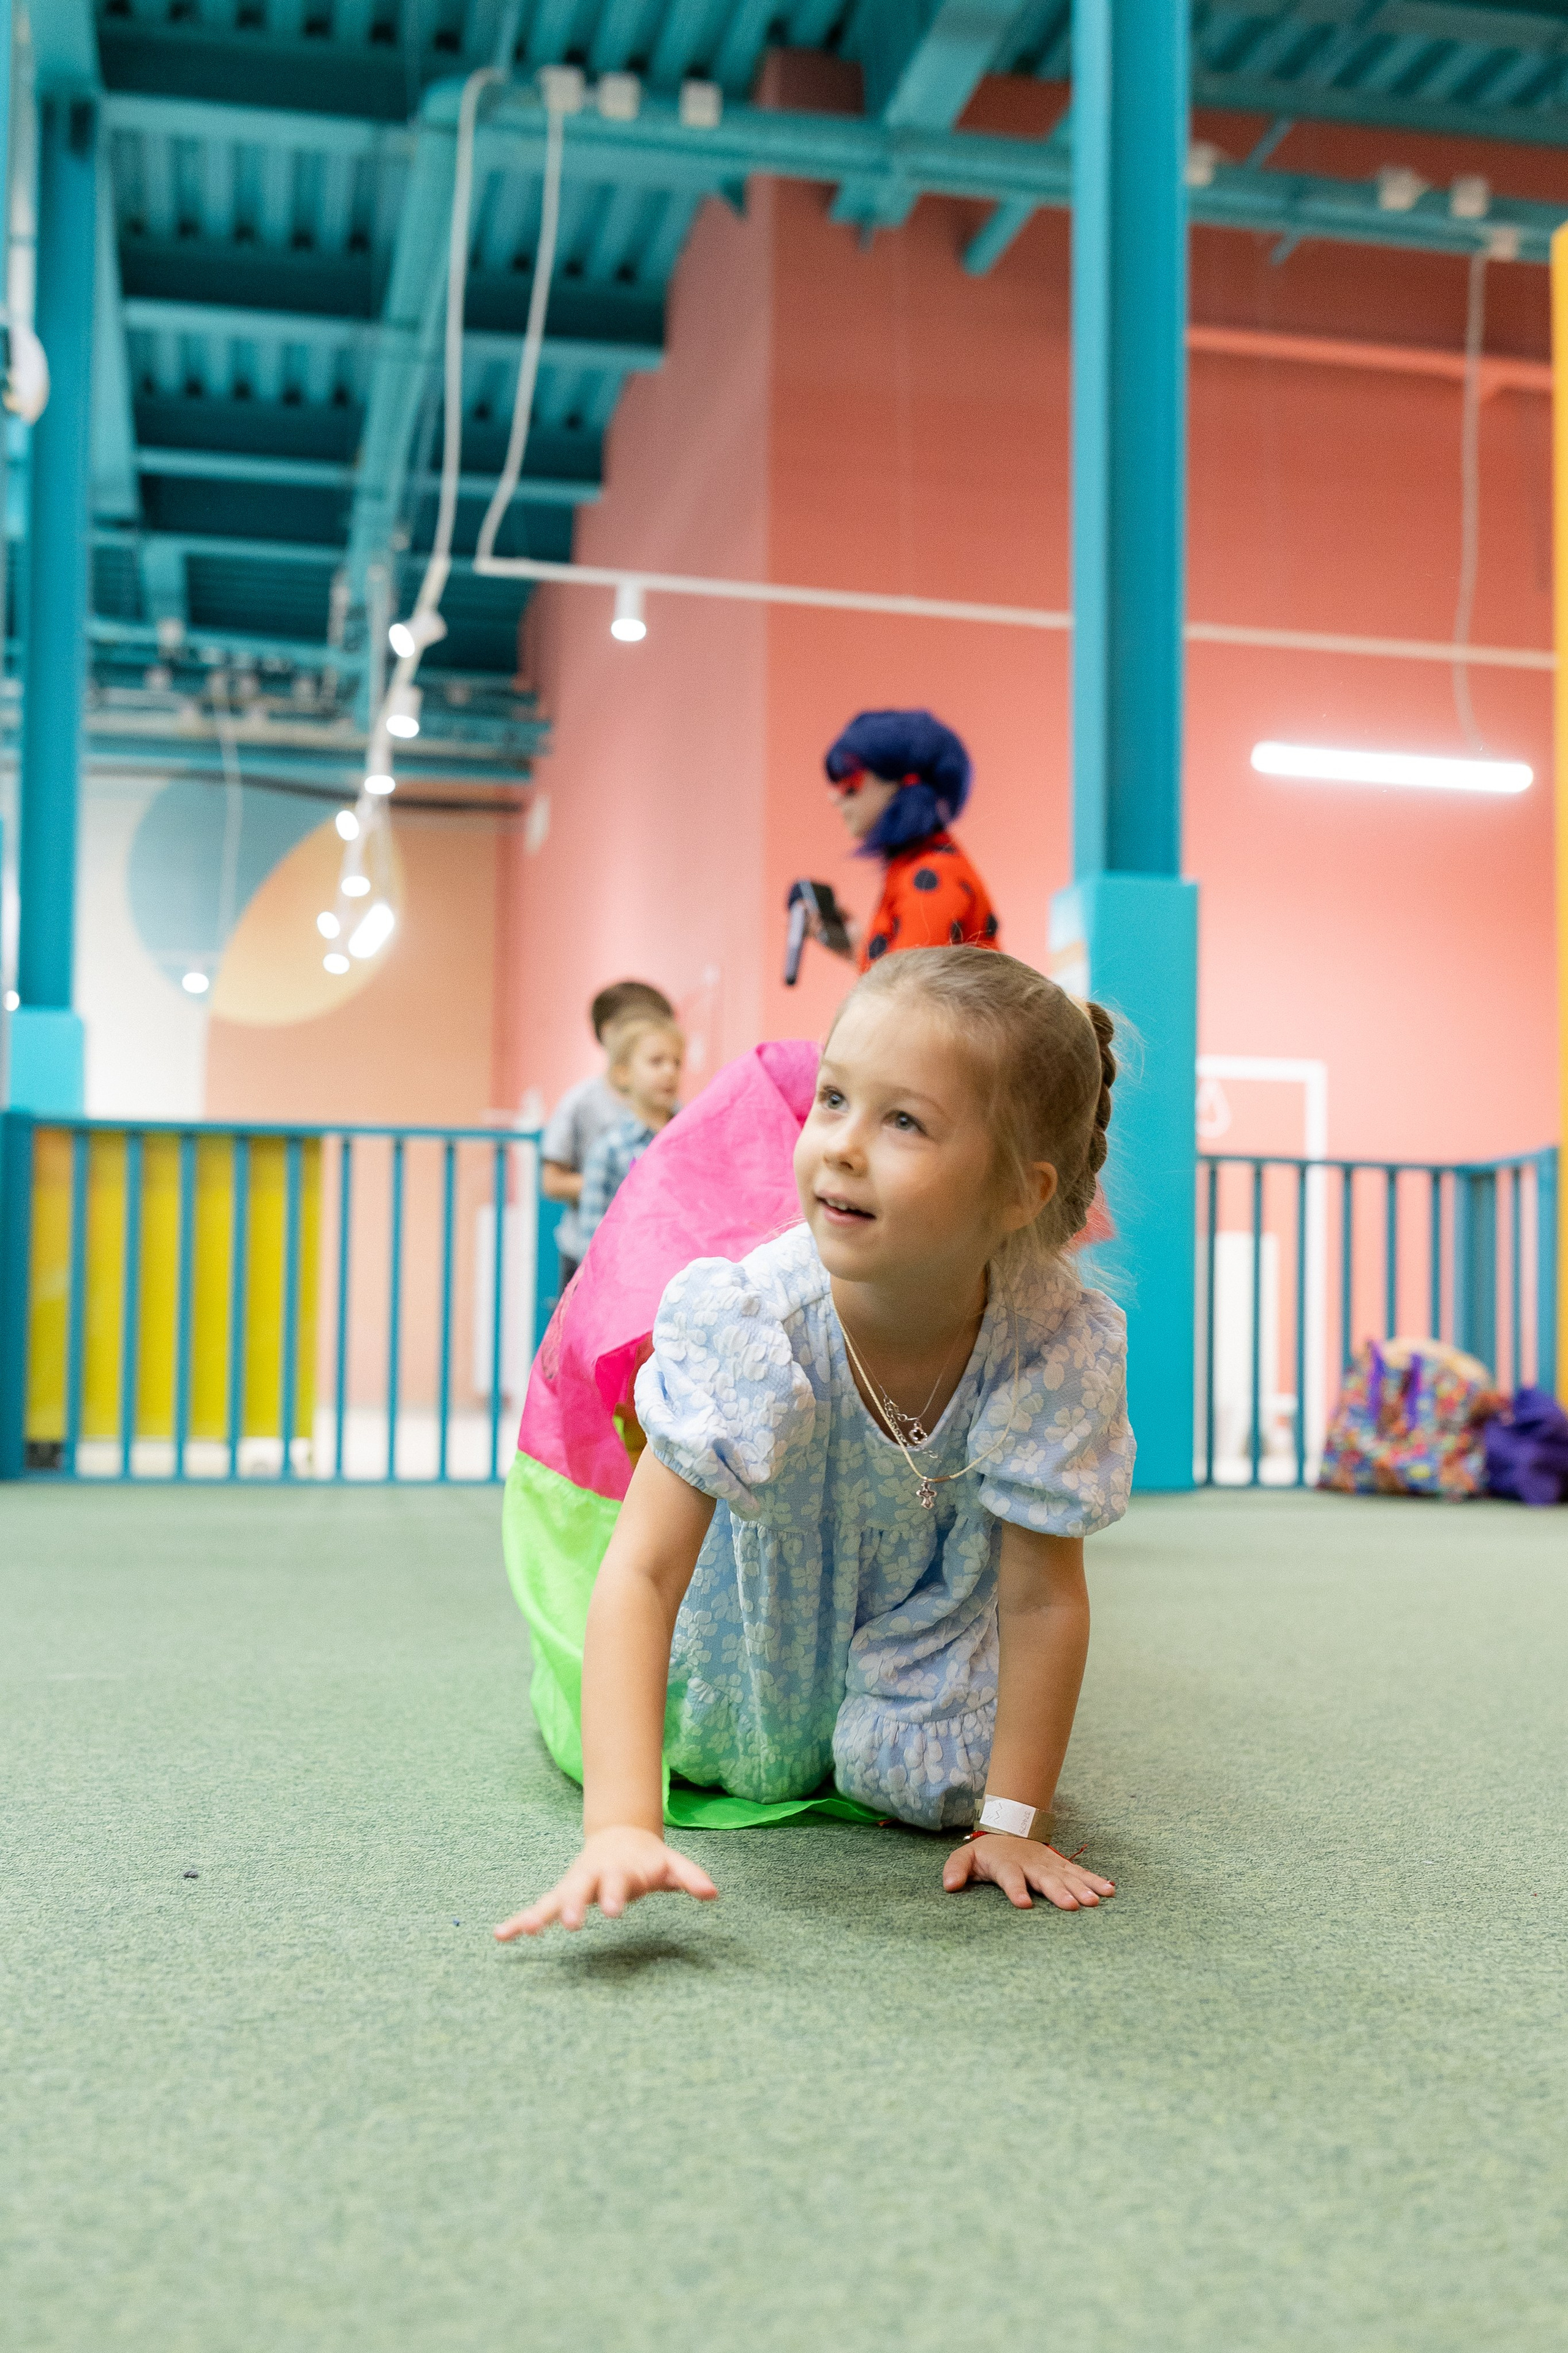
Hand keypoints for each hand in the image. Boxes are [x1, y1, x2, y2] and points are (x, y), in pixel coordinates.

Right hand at [493, 1826, 717, 1939]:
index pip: (616, 1883)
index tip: (614, 1911)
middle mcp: (591, 1877)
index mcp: (617, 1870)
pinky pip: (537, 1909)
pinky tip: (501, 1936)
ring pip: (553, 1900)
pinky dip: (520, 1920)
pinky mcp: (562, 1897)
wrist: (620, 1837)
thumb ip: (689, 1876)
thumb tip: (713, 1893)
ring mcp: (573, 1887)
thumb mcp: (670, 1864)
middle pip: (580, 1891)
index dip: (615, 1895)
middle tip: (572, 1924)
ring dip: (538, 1914)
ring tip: (522, 1931)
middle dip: (575, 1906)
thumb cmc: (647, 1858)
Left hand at [942, 1831, 1114, 1911]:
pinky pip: (1080, 1873)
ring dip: (1081, 1888)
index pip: (1010, 1877)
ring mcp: (1049, 1864)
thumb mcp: (966, 1857)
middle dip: (1058, 1892)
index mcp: (1007, 1865)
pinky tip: (1109, 1891)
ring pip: (1067, 1875)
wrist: (1009, 1830)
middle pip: (1045, 1878)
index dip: (1016, 1889)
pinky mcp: (1062, 1865)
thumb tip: (949, 1885)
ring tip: (1095, 1901)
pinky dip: (1095, 1881)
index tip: (1023, 1904)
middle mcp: (1031, 1864)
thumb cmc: (987, 1853)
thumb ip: (956, 1868)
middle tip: (1071, 1906)